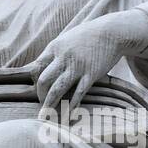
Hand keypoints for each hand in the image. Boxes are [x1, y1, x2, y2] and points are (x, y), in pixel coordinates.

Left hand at [28, 13, 147, 112]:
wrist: (112, 32)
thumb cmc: (89, 36)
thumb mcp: (67, 39)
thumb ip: (56, 51)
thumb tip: (44, 64)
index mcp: (55, 47)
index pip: (36, 68)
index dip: (35, 82)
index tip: (39, 90)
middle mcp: (63, 57)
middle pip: (44, 80)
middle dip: (41, 95)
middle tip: (44, 104)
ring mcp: (77, 67)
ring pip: (58, 89)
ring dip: (50, 104)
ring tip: (48, 116)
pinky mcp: (91, 74)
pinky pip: (78, 93)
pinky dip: (72, 105)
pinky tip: (70, 114)